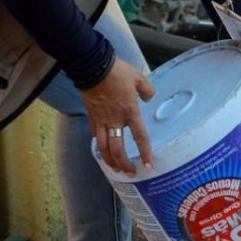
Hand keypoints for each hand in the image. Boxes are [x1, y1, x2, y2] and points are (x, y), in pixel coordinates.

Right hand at [81, 57, 155, 175]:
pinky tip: (103, 150)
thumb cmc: (117, 72)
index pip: (140, 137)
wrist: (93, 67)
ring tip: (115, 169)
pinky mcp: (91, 117)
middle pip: (118, 150)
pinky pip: (96, 136)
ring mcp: (101, 120)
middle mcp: (115, 120)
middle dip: (124, 165)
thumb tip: (148, 97)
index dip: (145, 153)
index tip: (149, 166)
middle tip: (130, 173)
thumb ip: (147, 90)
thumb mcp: (139, 78)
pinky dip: (100, 146)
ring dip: (109, 161)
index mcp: (129, 112)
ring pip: (104, 148)